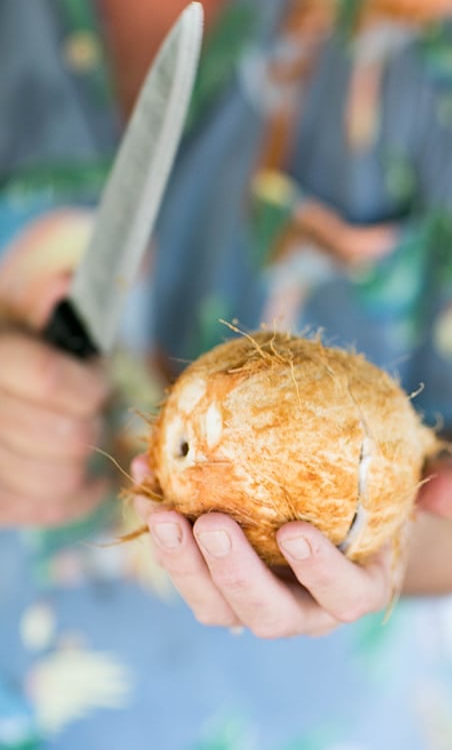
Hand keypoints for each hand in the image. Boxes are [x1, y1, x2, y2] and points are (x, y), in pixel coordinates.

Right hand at [0, 279, 110, 526]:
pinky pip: (43, 513)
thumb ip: (58, 280)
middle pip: (63, 437)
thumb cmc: (11, 329)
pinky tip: (85, 477)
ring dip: (85, 460)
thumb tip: (87, 279)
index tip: (98, 380)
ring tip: (82, 437)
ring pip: (56, 480)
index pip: (49, 381)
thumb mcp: (24, 290)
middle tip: (90, 409)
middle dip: (91, 421)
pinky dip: (75, 498)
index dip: (89, 386)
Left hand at [130, 453, 451, 637]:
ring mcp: (253, 594)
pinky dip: (163, 520)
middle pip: (264, 614)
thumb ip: (445, 489)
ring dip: (182, 563)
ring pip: (213, 602)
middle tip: (211, 523)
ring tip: (164, 509)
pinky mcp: (216, 573)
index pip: (341, 597)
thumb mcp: (419, 484)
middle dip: (234, 577)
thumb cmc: (387, 497)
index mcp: (353, 591)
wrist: (343, 508)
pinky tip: (147, 468)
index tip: (293, 531)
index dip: (318, 573)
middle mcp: (300, 607)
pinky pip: (185, 558)